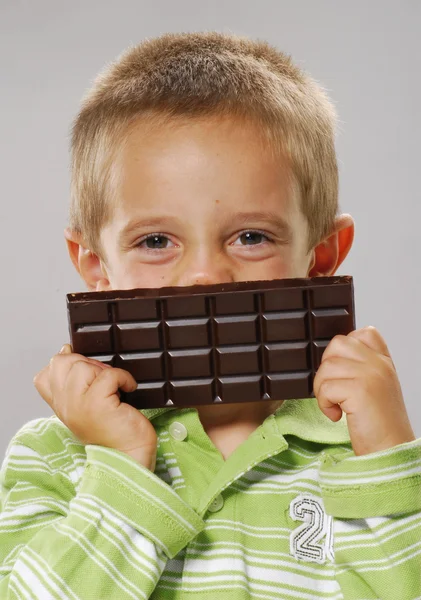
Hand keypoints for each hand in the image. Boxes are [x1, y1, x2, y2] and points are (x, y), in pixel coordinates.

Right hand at [33, 344, 157, 469]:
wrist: (129, 456)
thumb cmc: (113, 430)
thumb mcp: (87, 404)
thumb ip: (75, 381)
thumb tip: (66, 350)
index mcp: (60, 405)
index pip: (44, 375)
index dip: (66, 366)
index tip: (87, 376)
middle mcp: (65, 405)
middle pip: (63, 362)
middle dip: (88, 364)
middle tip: (105, 382)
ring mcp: (78, 404)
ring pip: (83, 366)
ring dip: (104, 370)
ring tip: (115, 388)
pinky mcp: (97, 404)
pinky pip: (109, 374)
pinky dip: (124, 377)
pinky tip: (128, 389)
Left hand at [313, 326, 414, 454]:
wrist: (391, 453)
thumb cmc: (379, 426)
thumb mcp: (375, 388)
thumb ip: (360, 368)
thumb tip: (331, 360)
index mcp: (384, 362)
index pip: (363, 332)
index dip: (344, 350)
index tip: (344, 374)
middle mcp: (379, 365)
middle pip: (337, 345)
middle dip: (327, 369)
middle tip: (334, 391)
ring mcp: (371, 375)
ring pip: (327, 366)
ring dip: (322, 389)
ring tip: (336, 406)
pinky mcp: (360, 390)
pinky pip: (326, 387)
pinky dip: (324, 403)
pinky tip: (337, 415)